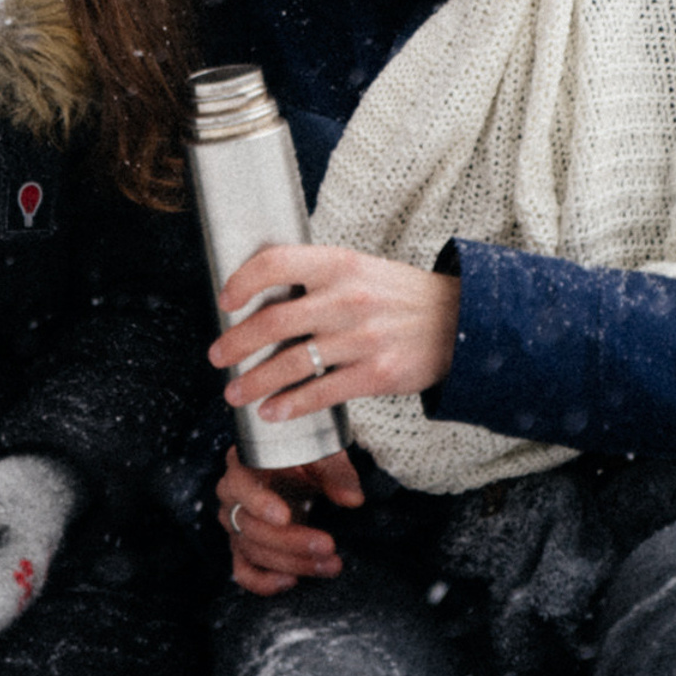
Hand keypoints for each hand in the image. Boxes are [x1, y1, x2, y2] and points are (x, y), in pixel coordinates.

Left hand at [208, 244, 458, 424]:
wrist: (460, 322)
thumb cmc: (398, 294)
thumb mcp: (358, 268)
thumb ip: (316, 276)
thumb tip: (262, 291)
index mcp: (338, 264)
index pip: (276, 262)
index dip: (243, 280)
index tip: (224, 301)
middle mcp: (346, 299)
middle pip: (274, 321)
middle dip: (236, 343)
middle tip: (216, 357)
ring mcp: (362, 338)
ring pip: (292, 363)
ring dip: (255, 381)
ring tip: (234, 392)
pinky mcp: (377, 374)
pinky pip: (322, 393)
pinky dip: (291, 406)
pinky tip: (272, 412)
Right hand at [218, 447, 363, 596]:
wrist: (296, 469)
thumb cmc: (304, 457)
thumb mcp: (320, 453)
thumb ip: (335, 472)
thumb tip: (351, 499)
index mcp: (243, 462)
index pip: (241, 484)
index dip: (259, 502)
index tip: (285, 517)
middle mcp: (231, 494)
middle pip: (250, 525)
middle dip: (291, 541)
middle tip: (327, 545)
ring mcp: (234, 523)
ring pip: (252, 550)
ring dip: (292, 562)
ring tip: (329, 564)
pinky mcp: (241, 547)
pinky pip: (243, 571)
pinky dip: (264, 582)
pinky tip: (293, 580)